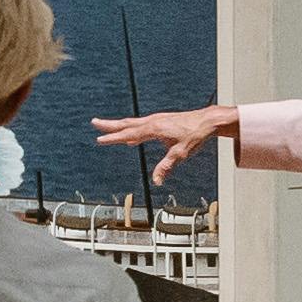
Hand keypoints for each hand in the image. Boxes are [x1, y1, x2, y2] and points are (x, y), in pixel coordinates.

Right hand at [93, 101, 235, 183]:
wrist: (208, 120)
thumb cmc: (195, 135)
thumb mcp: (180, 154)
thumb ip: (166, 167)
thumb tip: (156, 181)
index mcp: (154, 128)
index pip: (129, 134)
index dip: (114, 138)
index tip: (100, 139)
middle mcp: (153, 121)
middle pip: (126, 124)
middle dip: (109, 125)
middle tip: (94, 123)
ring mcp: (157, 120)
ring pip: (133, 123)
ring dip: (119, 126)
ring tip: (107, 129)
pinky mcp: (162, 121)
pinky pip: (142, 125)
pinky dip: (132, 129)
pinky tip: (132, 138)